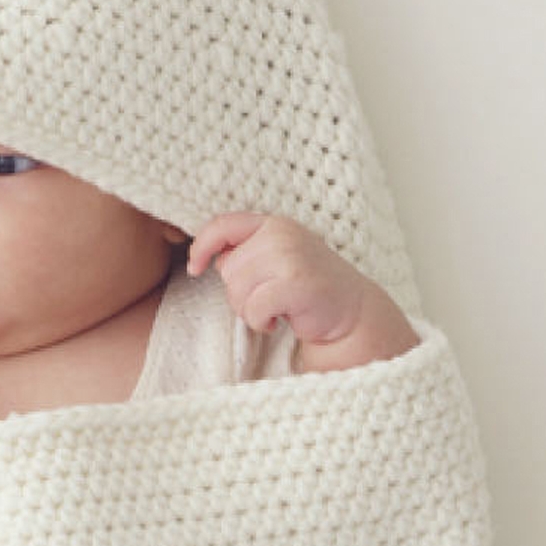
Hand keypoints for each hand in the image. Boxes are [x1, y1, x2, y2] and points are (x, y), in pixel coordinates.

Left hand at [185, 212, 407, 357]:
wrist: (351, 310)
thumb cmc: (307, 286)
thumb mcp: (275, 259)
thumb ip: (246, 254)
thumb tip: (216, 260)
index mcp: (273, 223)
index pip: (222, 225)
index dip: (201, 246)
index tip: (194, 267)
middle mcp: (281, 234)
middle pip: (228, 270)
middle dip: (239, 293)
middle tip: (266, 299)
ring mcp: (290, 257)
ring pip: (236, 290)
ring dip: (249, 310)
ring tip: (275, 308)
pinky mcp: (295, 284)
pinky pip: (253, 309)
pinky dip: (260, 322)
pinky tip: (280, 319)